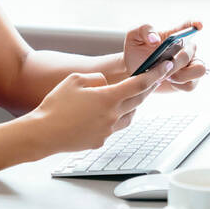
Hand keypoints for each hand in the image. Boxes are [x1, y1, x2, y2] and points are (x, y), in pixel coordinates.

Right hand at [32, 61, 170, 153]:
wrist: (44, 133)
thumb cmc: (56, 104)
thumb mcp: (75, 80)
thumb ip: (96, 78)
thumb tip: (106, 83)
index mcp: (108, 98)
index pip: (140, 84)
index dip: (155, 74)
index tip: (165, 67)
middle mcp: (112, 115)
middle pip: (139, 100)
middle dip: (148, 88)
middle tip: (154, 78)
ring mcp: (108, 130)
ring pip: (130, 115)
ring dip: (133, 105)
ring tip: (129, 96)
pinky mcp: (101, 141)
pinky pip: (115, 127)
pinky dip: (116, 118)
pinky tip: (106, 114)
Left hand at [123, 19, 207, 92]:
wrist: (132, 72)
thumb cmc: (136, 51)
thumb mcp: (134, 36)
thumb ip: (144, 30)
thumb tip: (155, 39)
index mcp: (174, 35)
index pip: (190, 25)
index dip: (196, 23)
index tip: (198, 25)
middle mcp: (185, 48)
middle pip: (193, 50)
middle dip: (179, 59)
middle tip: (165, 64)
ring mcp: (189, 65)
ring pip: (199, 69)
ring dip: (182, 74)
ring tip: (167, 75)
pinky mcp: (187, 81)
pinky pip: (191, 85)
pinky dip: (179, 85)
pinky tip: (169, 82)